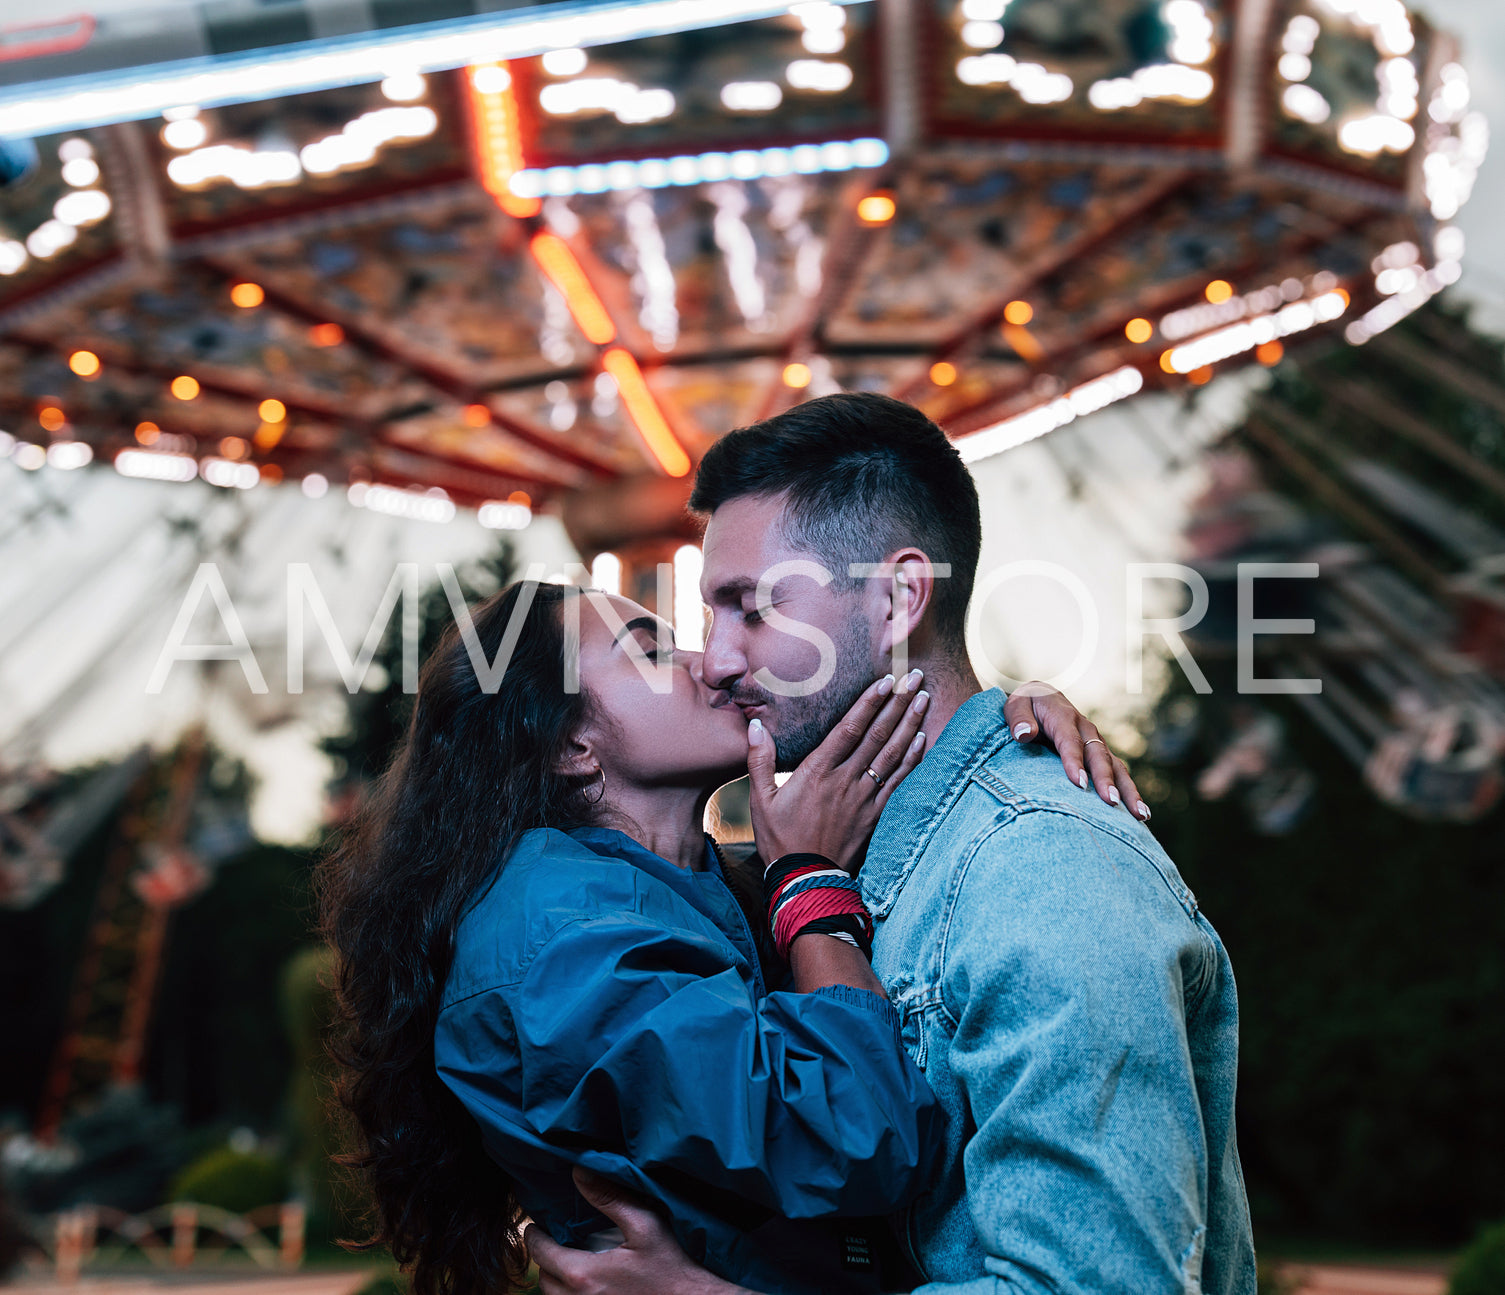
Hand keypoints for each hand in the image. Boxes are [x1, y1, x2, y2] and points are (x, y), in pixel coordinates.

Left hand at [527, 1168, 752, 1294]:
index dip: (534, 1236)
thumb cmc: (670, 1269)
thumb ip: (610, 1198)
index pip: (541, 1253)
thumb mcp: (645, 1226)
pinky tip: (588, 1284)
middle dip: (546, 1259)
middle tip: (555, 1241)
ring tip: (569, 1262)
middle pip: (544, 1279)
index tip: (535, 1226)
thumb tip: (579, 1173)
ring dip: (556, 1279)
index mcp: (583, 1275)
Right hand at [748, 670, 928, 871]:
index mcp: (817, 771)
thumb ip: (759, 760)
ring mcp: (864, 797)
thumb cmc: (780, 839)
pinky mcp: (875, 815)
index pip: (849, 728)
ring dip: (910, 724)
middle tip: (916, 677)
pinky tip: (922, 739)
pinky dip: (912, 759)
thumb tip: (756, 726)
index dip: (869, 702)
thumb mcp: (761, 799)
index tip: (886, 681)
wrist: (805, 880)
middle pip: (877, 734)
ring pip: (892, 754)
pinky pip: (899, 781)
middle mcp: (845, 779)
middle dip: (898, 703)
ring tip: (924, 699)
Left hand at [1005, 682, 1150, 820]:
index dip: (1074, 761)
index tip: (1078, 783)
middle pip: (1098, 755)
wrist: (1041, 696)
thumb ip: (1018, 718)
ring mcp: (1096, 742)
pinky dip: (1130, 791)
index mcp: (1063, 716)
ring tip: (1140, 815)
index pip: (1069, 740)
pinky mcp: (1100, 753)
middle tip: (1111, 802)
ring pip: (1115, 765)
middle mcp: (1085, 729)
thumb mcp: (1016, 705)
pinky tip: (1140, 815)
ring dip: (1128, 790)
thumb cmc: (1026, 705)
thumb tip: (1025, 734)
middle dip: (1105, 779)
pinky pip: (1118, 772)